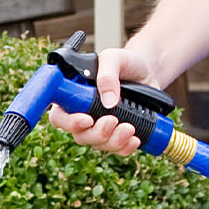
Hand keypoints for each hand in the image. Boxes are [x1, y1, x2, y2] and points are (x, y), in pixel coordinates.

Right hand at [46, 42, 161, 158]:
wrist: (148, 70)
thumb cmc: (126, 62)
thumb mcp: (115, 58)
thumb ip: (107, 75)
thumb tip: (109, 102)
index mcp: (74, 96)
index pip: (59, 116)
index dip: (69, 122)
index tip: (87, 119)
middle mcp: (83, 114)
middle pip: (80, 135)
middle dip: (96, 133)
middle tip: (113, 120)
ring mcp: (100, 126)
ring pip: (98, 144)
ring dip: (113, 141)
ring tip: (130, 128)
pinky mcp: (117, 134)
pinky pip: (116, 149)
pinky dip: (125, 148)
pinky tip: (135, 140)